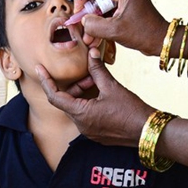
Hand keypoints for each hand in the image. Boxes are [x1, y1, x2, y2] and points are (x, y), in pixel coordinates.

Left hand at [36, 47, 152, 146]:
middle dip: (75, 86)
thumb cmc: (132, 110)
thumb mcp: (112, 87)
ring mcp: (88, 132)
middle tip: (91, 76)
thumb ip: (97, 70)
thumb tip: (91, 52)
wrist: (148, 132)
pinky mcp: (96, 134)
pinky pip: (85, 116)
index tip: (39, 69)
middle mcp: (80, 125)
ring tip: (99, 84)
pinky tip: (102, 96)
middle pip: (67, 101)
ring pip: (76, 108)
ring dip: (83, 94)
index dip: (46, 81)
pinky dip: (89, 104)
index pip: (54, 96)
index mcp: (80, 114)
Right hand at [72, 0, 167, 56]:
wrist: (160, 40)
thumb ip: (93, 25)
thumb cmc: (144, 33)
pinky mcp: (123, 6)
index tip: (79, 12)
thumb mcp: (114, 31)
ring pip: (98, 5)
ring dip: (91, 21)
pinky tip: (95, 38)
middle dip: (86, 12)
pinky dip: (99, 24)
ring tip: (89, 39)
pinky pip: (105, 11)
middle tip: (83, 27)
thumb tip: (82, 21)